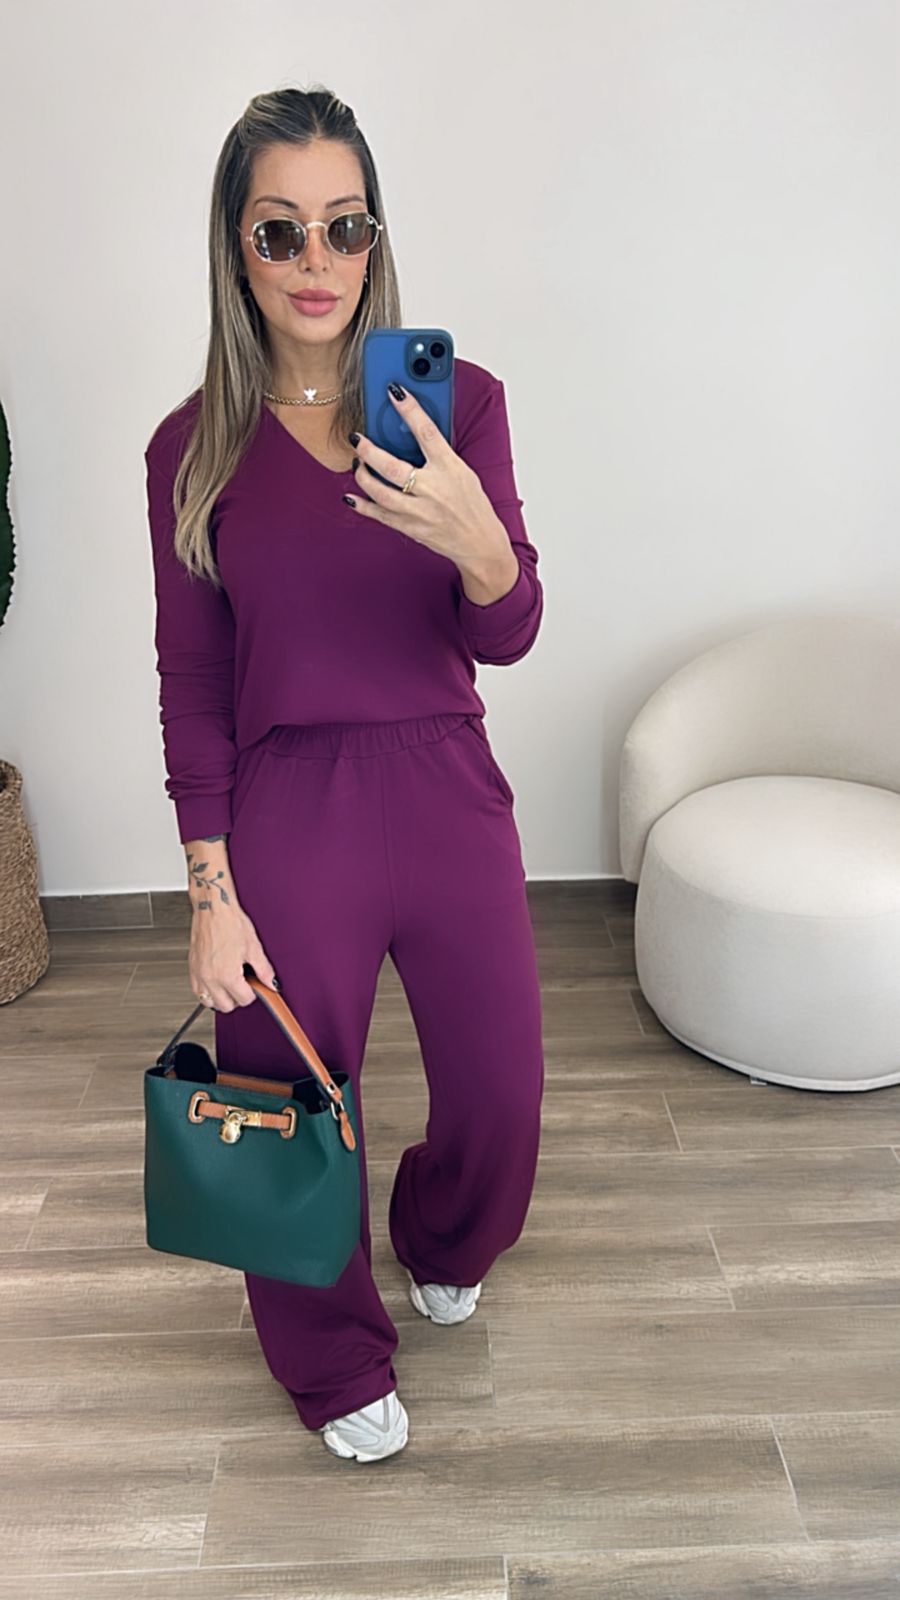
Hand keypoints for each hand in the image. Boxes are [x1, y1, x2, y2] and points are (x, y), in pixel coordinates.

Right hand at [189, 902, 278, 1013]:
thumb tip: (271, 983)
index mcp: (227, 975)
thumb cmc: (230, 922)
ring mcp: (199, 974)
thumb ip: (264, 970)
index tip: (255, 985)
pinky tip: (216, 981)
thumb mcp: (253, 947)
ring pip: (209, 1002)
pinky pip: (197, 991)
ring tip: (230, 984)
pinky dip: (207, 991)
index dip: (253, 993)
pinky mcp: (192, 968)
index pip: (244, 1000)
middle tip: (244, 985)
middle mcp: (210, 978)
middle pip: (226, 1006)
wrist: (213, 908)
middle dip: (237, 998)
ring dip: (221, 998)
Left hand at [343, 384, 509, 573]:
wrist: (480, 543)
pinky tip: (351, 496)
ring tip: (358, 464)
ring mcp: (420, 511)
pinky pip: (380, 516)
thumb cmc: (473, 505)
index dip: (409, 409)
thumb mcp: (463, 472)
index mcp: (449, 468)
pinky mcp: (411, 528)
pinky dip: (362, 506)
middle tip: (357, 438)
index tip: (394, 391)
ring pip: (380, 492)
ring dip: (363, 476)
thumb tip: (413, 437)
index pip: (426, 432)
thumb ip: (439, 456)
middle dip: (369, 450)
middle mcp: (432, 489)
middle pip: (392, 466)